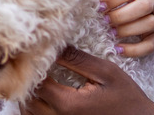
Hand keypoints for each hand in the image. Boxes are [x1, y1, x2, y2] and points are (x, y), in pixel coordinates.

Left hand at [20, 47, 153, 114]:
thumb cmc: (126, 97)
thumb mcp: (106, 72)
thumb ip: (78, 60)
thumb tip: (56, 46)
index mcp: (68, 104)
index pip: (36, 83)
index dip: (33, 66)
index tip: (37, 53)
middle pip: (27, 101)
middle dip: (27, 81)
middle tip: (34, 63)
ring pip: (30, 113)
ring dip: (29, 96)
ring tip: (38, 77)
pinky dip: (36, 108)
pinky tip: (44, 94)